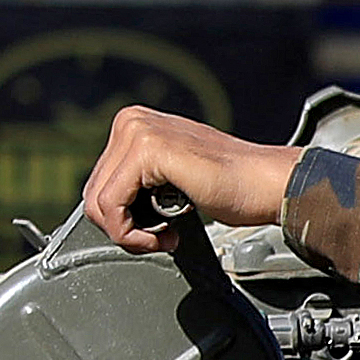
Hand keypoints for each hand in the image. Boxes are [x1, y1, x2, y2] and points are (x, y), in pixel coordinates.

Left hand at [78, 108, 297, 250]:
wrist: (266, 184)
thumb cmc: (230, 186)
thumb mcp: (168, 178)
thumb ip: (136, 182)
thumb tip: (106, 210)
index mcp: (134, 124)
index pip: (97, 184)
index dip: (119, 218)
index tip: (151, 230)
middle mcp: (131, 121)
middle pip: (92, 194)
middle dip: (122, 228)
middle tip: (159, 238)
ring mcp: (138, 131)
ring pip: (98, 204)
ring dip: (129, 234)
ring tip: (164, 237)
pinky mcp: (147, 150)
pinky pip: (112, 207)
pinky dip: (132, 233)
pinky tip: (165, 234)